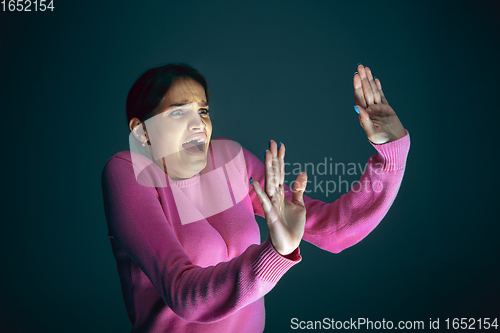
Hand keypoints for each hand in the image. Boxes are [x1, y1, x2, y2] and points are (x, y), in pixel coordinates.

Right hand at [252, 140, 307, 254]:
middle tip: (271, 142)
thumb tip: (302, 172)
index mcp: (281, 194)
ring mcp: (271, 204)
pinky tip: (255, 181)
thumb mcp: (299, 205)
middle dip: (273, 158)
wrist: (288, 245)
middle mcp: (275, 196)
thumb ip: (299, 189)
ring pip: (269, 182)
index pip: (281, 172)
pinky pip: (264, 201)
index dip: (281, 159)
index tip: (280, 144)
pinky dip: (260, 191)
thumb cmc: (292, 226)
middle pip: (274, 173)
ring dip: (268, 168)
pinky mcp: (270, 214)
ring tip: (267, 154)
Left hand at [354, 64, 405, 143]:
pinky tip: (375, 79)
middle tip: (360, 66)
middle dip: (362, 79)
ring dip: (369, 80)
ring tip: (366, 69)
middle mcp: (370, 109)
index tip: (356, 76)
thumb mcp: (372, 132)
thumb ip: (364, 120)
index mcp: (365, 114)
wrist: (395, 143)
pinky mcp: (386, 108)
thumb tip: (356, 107)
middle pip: (365, 91)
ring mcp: (378, 108)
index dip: (358, 86)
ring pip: (373, 91)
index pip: (360, 97)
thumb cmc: (382, 140)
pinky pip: (381, 95)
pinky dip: (378, 87)